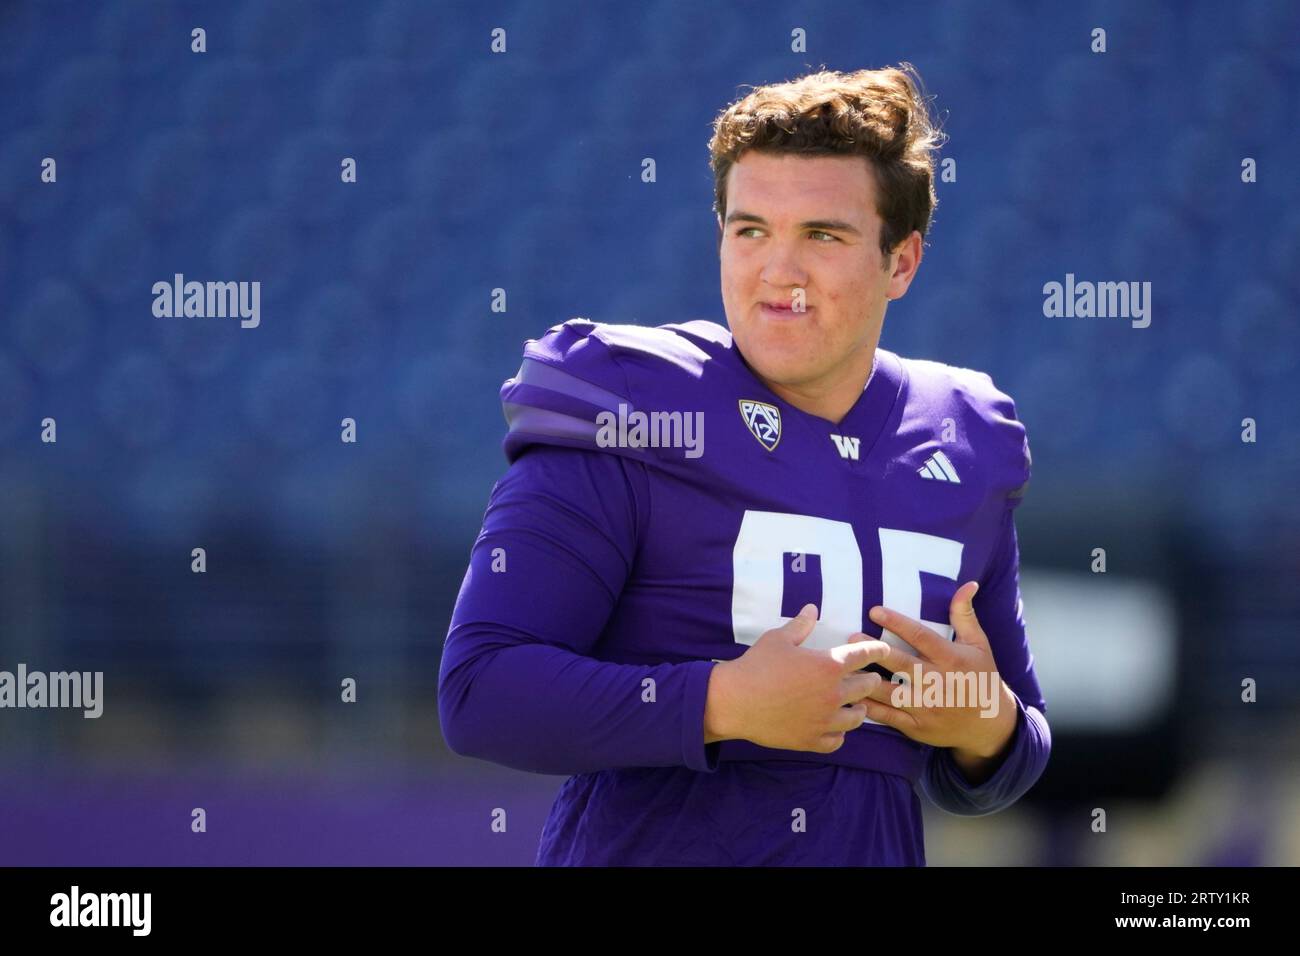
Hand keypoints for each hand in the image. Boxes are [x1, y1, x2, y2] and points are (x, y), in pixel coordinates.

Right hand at [706, 604, 893, 753]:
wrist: (735, 701)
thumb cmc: (756, 666)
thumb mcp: (778, 639)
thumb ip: (800, 625)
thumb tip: (811, 609)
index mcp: (829, 666)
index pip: (865, 655)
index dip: (877, 650)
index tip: (883, 650)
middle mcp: (833, 694)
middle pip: (867, 686)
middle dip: (871, 679)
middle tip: (869, 677)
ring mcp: (824, 720)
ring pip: (857, 717)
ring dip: (860, 709)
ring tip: (858, 705)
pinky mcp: (811, 740)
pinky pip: (837, 740)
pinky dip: (840, 733)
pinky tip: (836, 727)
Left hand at [855, 582, 1017, 761]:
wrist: (990, 726)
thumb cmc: (982, 677)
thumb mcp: (978, 645)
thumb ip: (965, 615)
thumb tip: (968, 584)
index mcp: (951, 659)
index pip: (921, 637)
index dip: (897, 623)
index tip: (874, 610)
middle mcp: (938, 682)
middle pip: (901, 664)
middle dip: (875, 651)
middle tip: (851, 638)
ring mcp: (926, 706)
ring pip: (890, 692)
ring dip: (865, 680)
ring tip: (844, 667)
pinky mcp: (917, 726)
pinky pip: (888, 716)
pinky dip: (869, 708)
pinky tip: (851, 696)